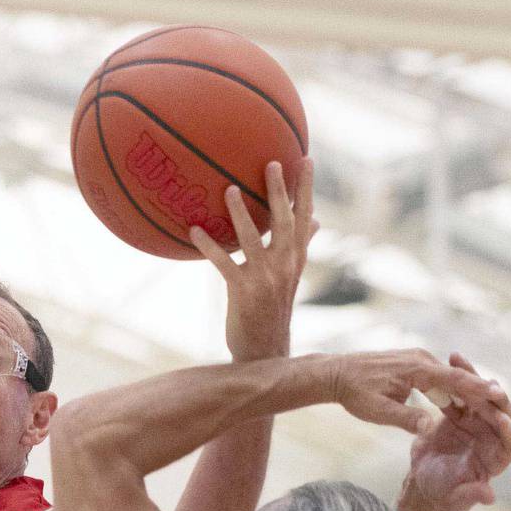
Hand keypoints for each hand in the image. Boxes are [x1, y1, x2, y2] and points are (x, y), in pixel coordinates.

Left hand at [193, 158, 315, 361]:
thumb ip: (301, 246)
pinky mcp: (243, 292)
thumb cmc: (274, 309)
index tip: (306, 159)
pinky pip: (223, 263)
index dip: (306, 189)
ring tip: (228, 188)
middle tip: (271, 163)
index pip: (305, 217)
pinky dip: (208, 245)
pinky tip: (193, 230)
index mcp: (296, 258)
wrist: (265, 351)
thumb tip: (317, 222)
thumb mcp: (290, 276)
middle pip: (283, 222)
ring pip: (252, 239)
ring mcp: (265, 279)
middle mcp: (284, 265)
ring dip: (240, 213)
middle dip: (278, 192)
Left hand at [324, 350, 499, 435]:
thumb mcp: (377, 411)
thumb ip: (405, 419)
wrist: (335, 373)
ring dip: (466, 391)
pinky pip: (438, 377)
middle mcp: (420, 360)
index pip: (453, 380)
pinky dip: (451, 388)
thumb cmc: (354, 393)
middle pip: (457, 377)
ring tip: (489, 405)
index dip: (477, 389)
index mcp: (416, 369)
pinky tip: (459, 402)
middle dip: (479, 390)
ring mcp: (417, 360)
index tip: (499, 395)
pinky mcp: (412, 364)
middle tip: (504, 402)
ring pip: (448, 377)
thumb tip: (431, 428)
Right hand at [406, 355, 510, 510]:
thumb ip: (471, 495)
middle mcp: (493, 434)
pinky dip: (456, 376)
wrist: (423, 479)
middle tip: (487, 384)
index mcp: (498, 456)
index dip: (509, 431)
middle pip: (501, 411)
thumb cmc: (443, 493)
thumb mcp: (456, 499)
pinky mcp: (461, 410)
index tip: (502, 421)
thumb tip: (489, 497)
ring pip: (481, 395)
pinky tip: (449, 359)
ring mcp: (477, 419)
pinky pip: (460, 390)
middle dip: (495, 398)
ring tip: (461, 361)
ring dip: (473, 378)